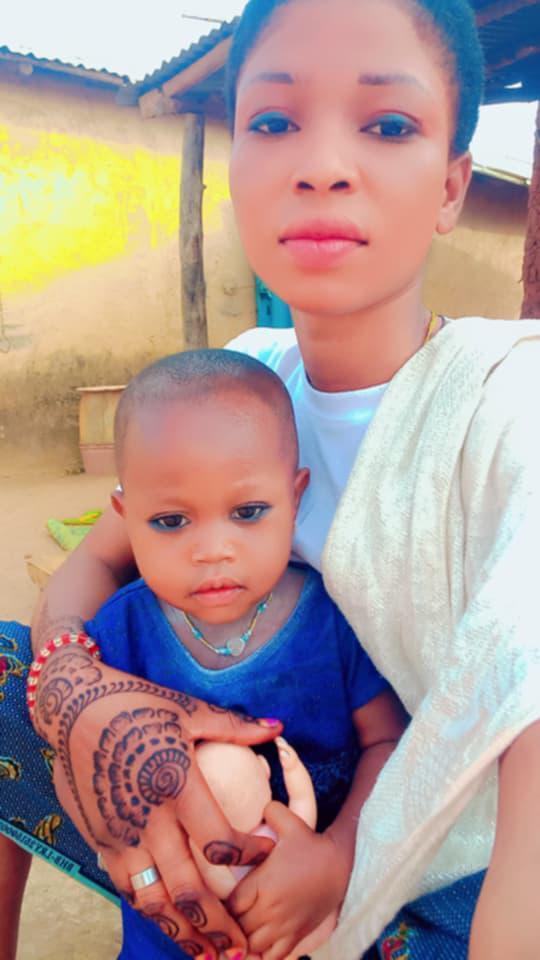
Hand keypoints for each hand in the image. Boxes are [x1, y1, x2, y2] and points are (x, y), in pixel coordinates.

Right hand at [36, 647, 281, 957]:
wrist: (73, 709)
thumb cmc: (136, 704)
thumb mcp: (188, 710)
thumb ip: (235, 727)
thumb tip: (277, 727)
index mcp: (177, 784)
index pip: (219, 841)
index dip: (249, 856)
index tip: (267, 854)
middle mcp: (150, 818)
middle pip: (189, 888)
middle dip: (218, 923)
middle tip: (241, 947)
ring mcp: (122, 835)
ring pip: (155, 900)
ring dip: (184, 932)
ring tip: (209, 953)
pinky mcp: (100, 841)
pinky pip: (128, 888)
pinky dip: (151, 911)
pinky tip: (170, 923)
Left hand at [228, 803, 348, 959]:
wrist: (342, 868)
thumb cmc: (313, 846)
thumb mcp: (292, 823)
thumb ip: (271, 812)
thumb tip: (259, 804)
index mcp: (265, 883)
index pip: (230, 905)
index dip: (221, 904)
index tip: (219, 897)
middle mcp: (271, 909)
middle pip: (237, 927)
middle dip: (229, 923)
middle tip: (224, 914)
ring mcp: (284, 926)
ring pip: (252, 945)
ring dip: (242, 940)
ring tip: (236, 932)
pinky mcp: (296, 937)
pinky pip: (272, 958)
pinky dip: (259, 957)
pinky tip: (252, 950)